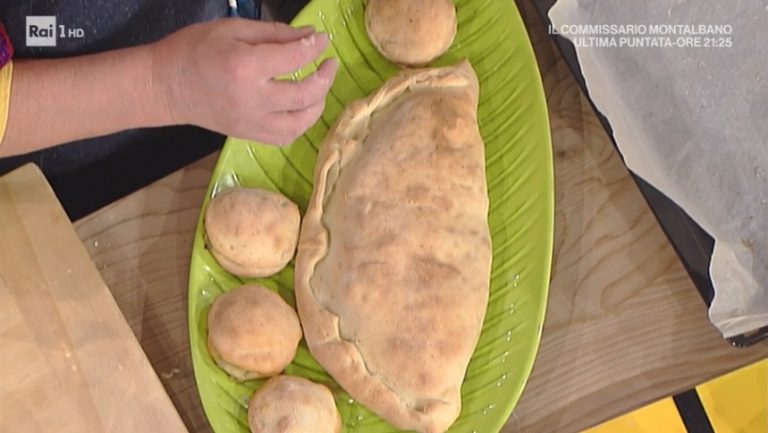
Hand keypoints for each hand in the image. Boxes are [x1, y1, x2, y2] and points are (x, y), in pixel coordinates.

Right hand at [150, 19, 337, 144]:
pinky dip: (301, 123)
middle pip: (305, 94)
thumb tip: (309, 37)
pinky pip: (285, 136)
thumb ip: (274, 33)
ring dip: (317, 104)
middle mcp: (252, 99)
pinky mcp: (248, 135)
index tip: (322, 39)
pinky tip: (302, 108)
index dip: (314, 47)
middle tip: (330, 64)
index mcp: (246, 67)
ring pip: (301, 122)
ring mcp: (251, 122)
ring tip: (319, 87)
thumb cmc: (193, 50)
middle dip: (325, 78)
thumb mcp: (232, 30)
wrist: (164, 86)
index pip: (294, 59)